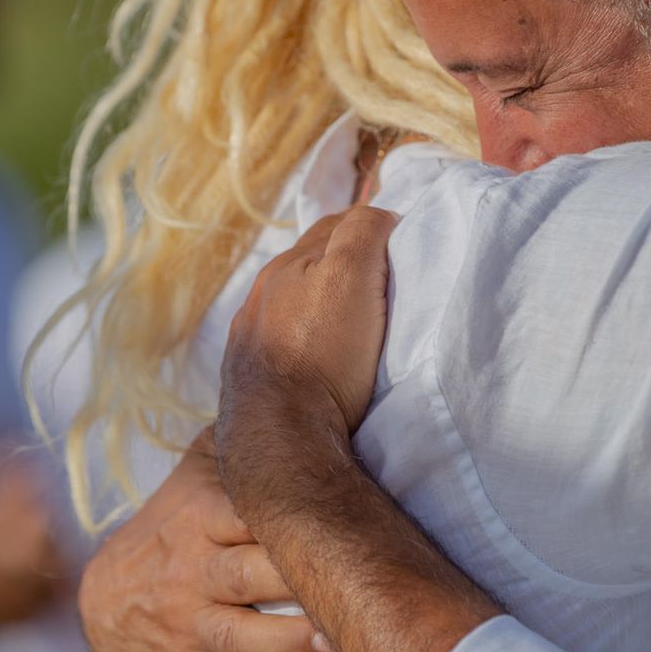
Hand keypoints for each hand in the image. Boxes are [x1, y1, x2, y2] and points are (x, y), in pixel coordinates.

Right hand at [77, 436, 329, 651]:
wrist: (107, 598)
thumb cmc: (178, 526)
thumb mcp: (196, 471)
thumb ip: (236, 432)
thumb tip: (287, 376)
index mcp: (200, 518)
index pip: (244, 509)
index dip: (284, 511)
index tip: (333, 511)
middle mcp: (193, 573)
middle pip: (248, 572)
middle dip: (294, 577)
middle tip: (346, 579)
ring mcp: (190, 627)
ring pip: (240, 636)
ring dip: (287, 640)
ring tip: (327, 640)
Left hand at [217, 206, 399, 523]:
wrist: (280, 435)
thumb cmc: (323, 354)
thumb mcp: (351, 276)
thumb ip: (363, 232)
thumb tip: (378, 216)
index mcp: (286, 265)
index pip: (337, 226)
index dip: (372, 230)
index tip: (402, 250)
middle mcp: (260, 295)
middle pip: (310, 264)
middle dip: (343, 265)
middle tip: (383, 285)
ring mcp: (249, 338)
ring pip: (292, 304)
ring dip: (320, 306)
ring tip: (352, 327)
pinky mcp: (249, 378)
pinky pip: (280, 344)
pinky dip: (302, 341)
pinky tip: (317, 359)